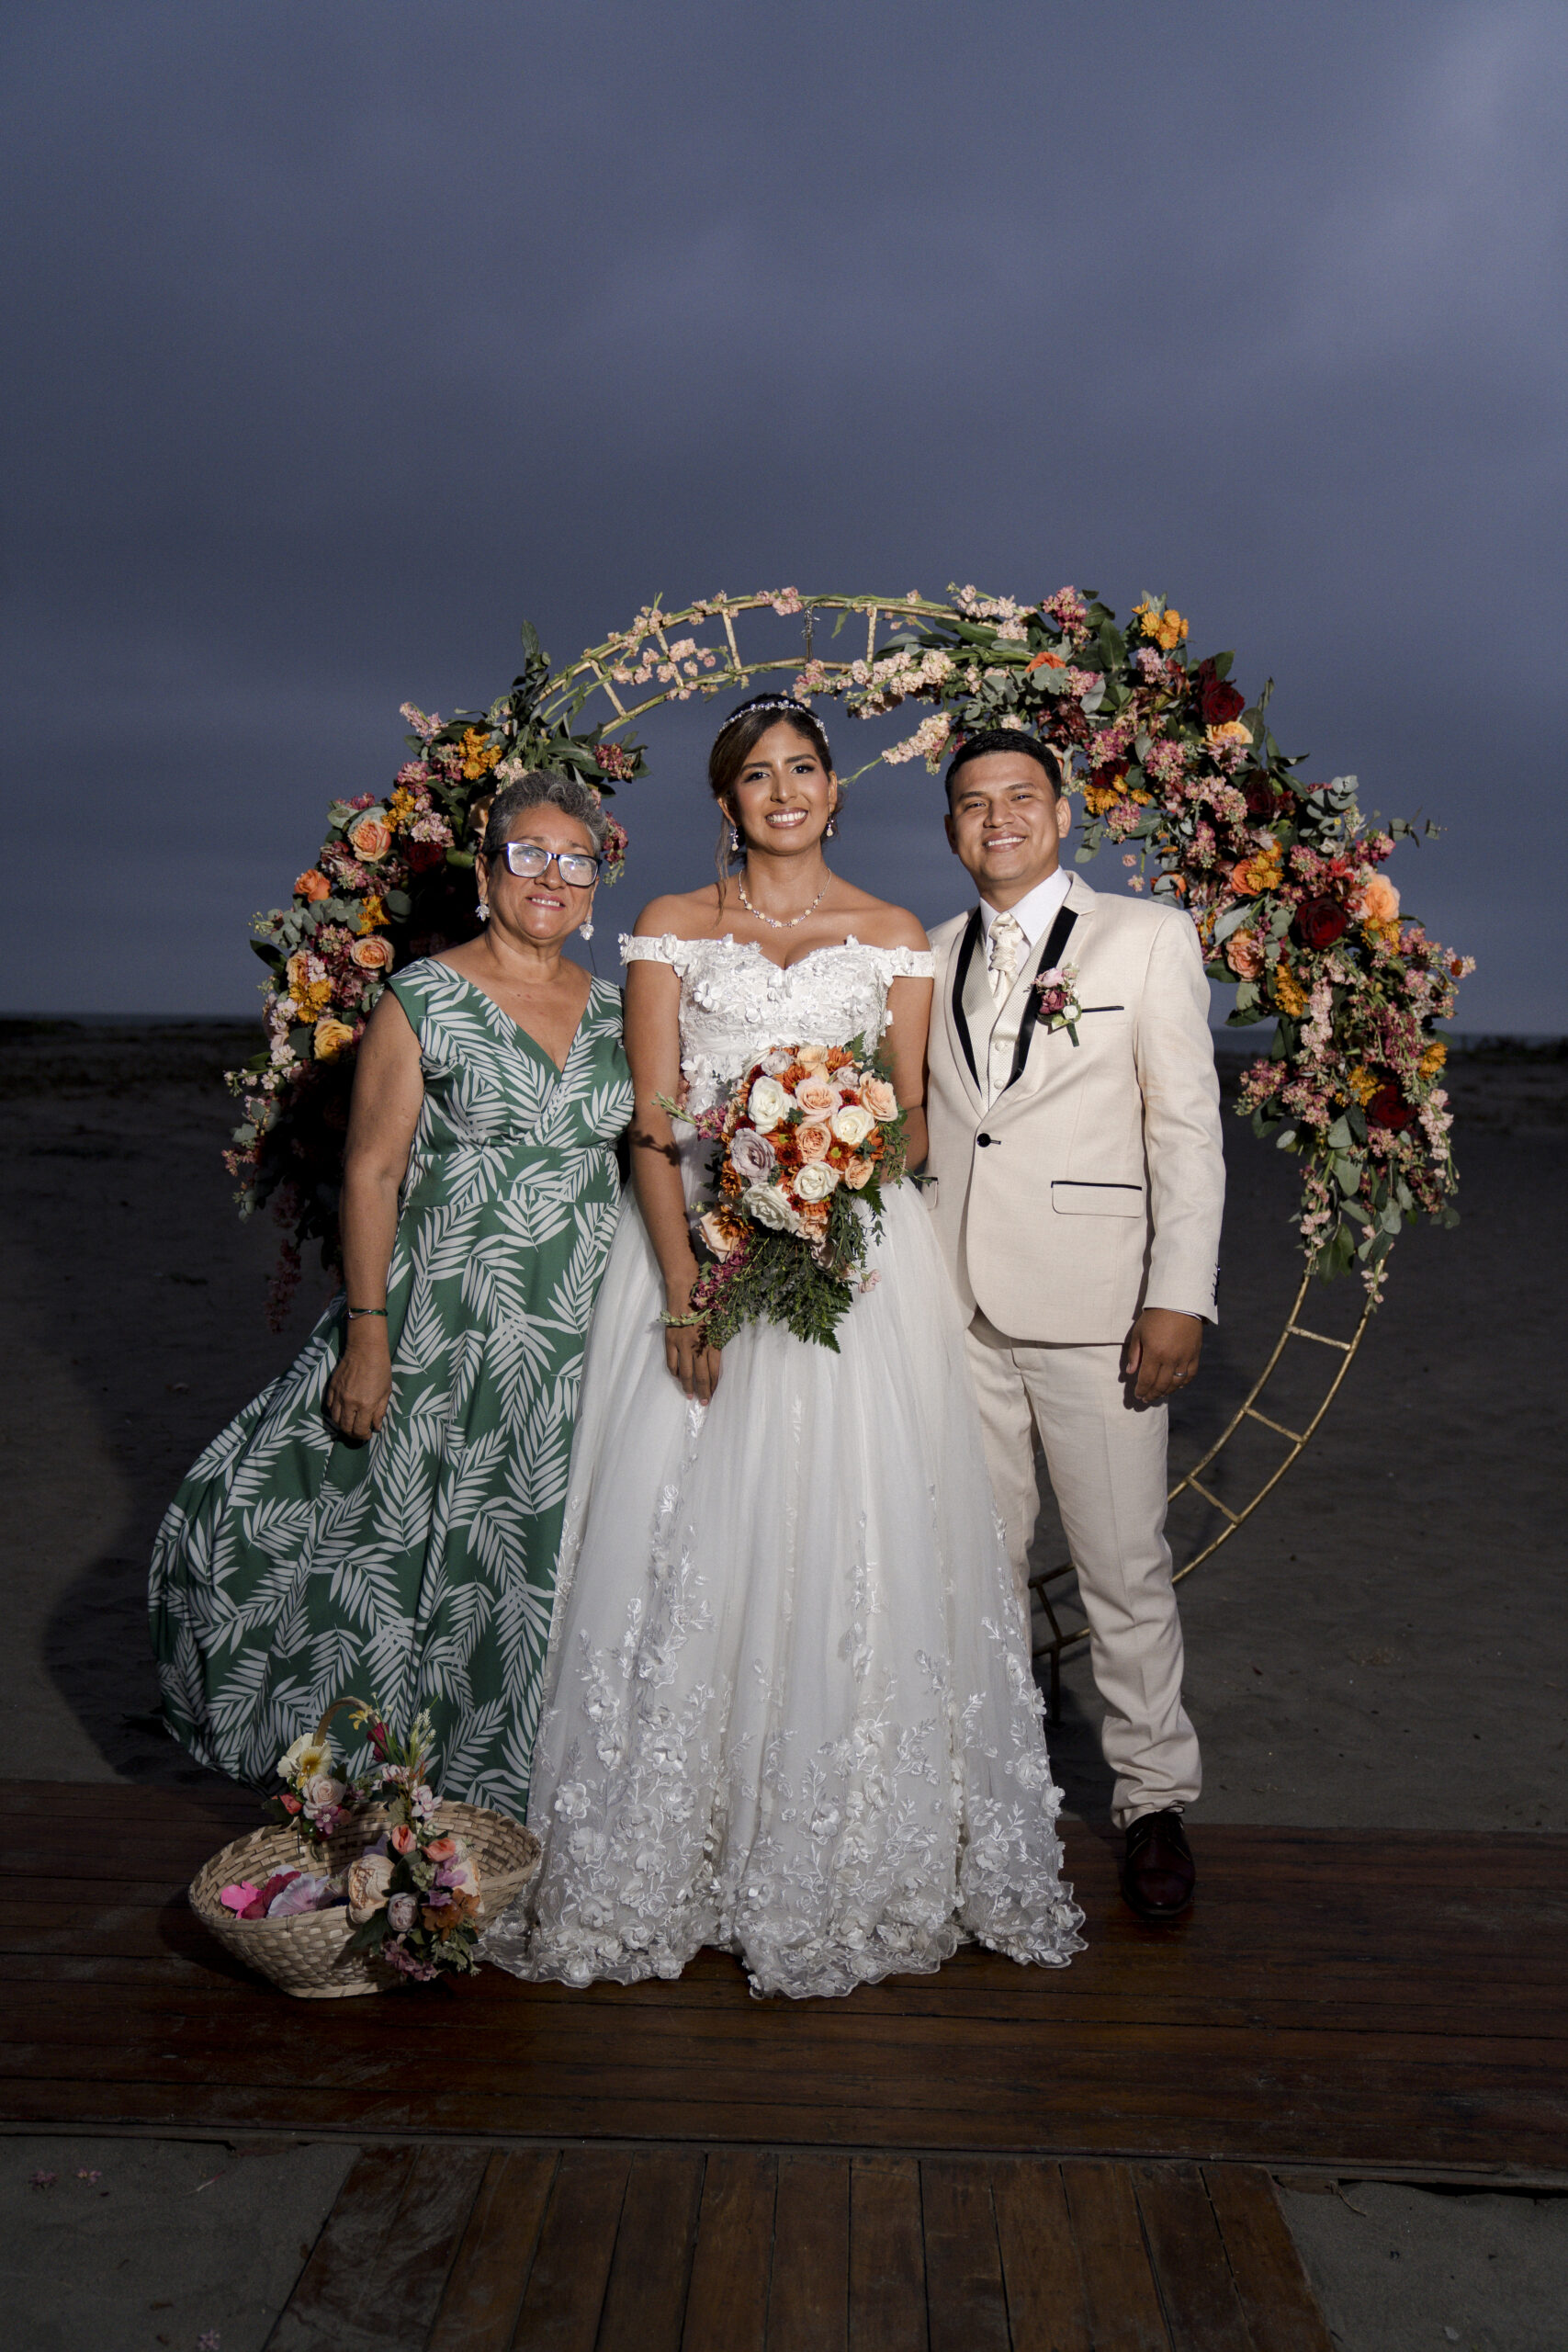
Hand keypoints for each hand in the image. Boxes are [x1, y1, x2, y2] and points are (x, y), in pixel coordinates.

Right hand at [324, 1326, 392, 1439]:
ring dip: (342, 1425)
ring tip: (350, 1424)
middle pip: (345, 1427)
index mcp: (365, 1405)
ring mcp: (338, 1395)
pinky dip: (335, 1413)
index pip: (359, 1430)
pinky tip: (342, 1412)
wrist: (365, 1350)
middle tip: (359, 1433)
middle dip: (352, 1434)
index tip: (368, 1435)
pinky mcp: (331, 1388)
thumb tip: (376, 1427)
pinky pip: (329, 1406)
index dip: (363, 1436)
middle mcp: (349, 1402)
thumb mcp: (386, 1393)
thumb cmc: (380, 1370)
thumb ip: (380, 1412)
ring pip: (335, 1419)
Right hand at [663, 1279, 722, 1403]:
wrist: (685, 1288)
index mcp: (712, 1341)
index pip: (714, 1369)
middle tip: (704, 1403)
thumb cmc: (706, 1300)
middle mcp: (697, 1346)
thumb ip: (717, 1337)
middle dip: (703, 1391)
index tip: (714, 1393)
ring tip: (690, 1396)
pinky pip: (671, 1362)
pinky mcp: (670, 1341)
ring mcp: (682, 1344)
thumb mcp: (718, 1319)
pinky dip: (674, 1372)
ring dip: (688, 1386)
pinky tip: (678, 1377)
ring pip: (685, 1372)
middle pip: (701, 1375)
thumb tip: (716, 1355)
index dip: (714, 1383)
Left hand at [1122, 1308, 1202, 1404]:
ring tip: (1159, 1394)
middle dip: (1152, 1394)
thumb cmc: (1155, 1316)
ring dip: (1166, 1392)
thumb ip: (1134, 1354)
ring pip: (1176, 1383)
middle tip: (1146, 1399)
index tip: (1138, 1396)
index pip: (1147, 1380)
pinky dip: (1183, 1383)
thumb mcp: (1139, 1332)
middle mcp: (1170, 1359)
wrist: (1179, 1303)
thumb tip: (1130, 1372)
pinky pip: (1190, 1375)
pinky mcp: (1195, 1354)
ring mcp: (1185, 1358)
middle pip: (1161, 1385)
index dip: (1142, 1390)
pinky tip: (1176, 1386)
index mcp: (1154, 1353)